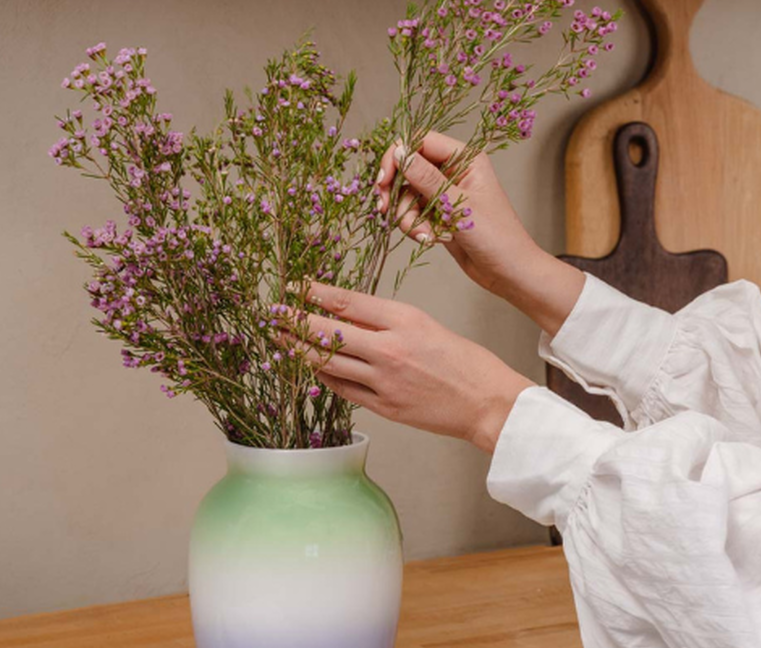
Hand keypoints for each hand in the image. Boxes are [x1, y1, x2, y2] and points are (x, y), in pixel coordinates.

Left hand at [300, 282, 533, 452]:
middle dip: (296, 321)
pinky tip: (312, 368)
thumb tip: (347, 313)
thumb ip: (387, 320)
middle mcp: (391, 349)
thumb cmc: (465, 361)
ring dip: (301, 350)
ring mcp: (385, 381)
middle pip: (329, 332)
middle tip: (273, 314)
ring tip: (282, 340)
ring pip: (330, 362)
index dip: (315, 294)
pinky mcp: (385, 407)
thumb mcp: (427, 325)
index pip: (348, 302)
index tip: (295, 288)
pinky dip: (324, 377)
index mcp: (405, 320)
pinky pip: (343, 390)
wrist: (487, 402)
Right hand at [376, 131, 584, 336]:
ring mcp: (444, 193)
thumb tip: (399, 152)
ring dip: (407, 216)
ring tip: (424, 234)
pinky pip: (413, 213)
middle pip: (408, 168)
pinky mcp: (438, 213)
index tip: (383, 182)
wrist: (508, 272)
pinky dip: (414, 226)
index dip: (397, 157)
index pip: (420, 141)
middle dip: (396, 192)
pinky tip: (429, 239)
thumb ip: (425, 178)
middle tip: (385, 209)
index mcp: (465, 158)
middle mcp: (453, 171)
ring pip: (406, 194)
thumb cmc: (496, 236)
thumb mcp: (458, 205)